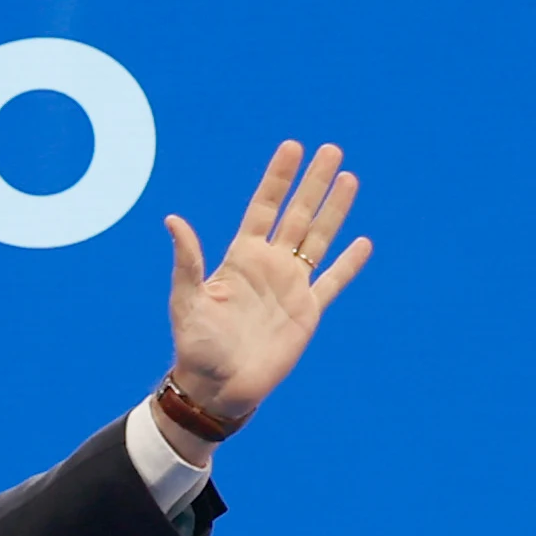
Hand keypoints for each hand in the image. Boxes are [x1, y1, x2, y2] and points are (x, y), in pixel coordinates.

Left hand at [161, 141, 371, 447]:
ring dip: (335, 210)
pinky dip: (348, 263)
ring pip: (319, 239)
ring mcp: (291, 287)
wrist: (218, 388)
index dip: (277, 179)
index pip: (263, 207)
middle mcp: (270, 265)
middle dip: (313, 182)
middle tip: (331, 149)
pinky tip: (363, 242)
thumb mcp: (187, 301)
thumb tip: (172, 220)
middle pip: (298, 214)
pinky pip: (333, 282)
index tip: (292, 147)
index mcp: (241, 257)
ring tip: (349, 178)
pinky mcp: (308, 312)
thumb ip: (188, 261)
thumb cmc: (196, 346)